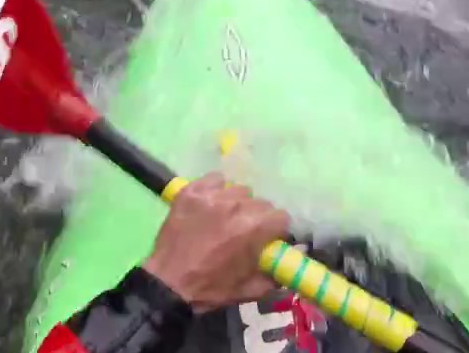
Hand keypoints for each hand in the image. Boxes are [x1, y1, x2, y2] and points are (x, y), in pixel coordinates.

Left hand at [143, 172, 289, 313]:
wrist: (168, 284)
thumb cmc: (211, 288)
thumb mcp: (251, 289)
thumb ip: (279, 271)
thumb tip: (299, 251)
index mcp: (254, 228)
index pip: (280, 215)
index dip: (275, 229)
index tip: (266, 238)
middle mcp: (236, 206)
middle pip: (260, 202)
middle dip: (257, 217)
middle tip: (244, 231)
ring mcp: (212, 195)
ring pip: (238, 190)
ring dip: (237, 203)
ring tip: (225, 218)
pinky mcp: (192, 191)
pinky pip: (215, 179)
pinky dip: (216, 190)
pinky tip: (210, 205)